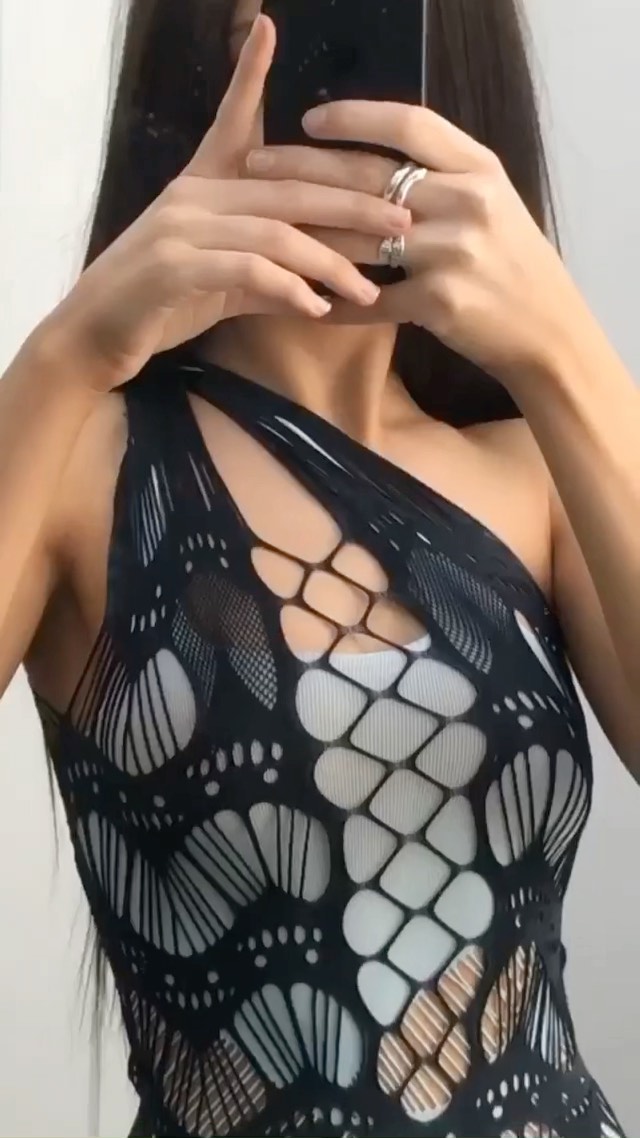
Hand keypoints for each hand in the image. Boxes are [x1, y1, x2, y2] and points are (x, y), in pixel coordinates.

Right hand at [45, 21, 410, 391]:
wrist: (96, 336)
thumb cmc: (159, 304)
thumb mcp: (220, 280)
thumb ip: (265, 268)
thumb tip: (316, 280)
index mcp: (202, 184)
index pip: (234, 121)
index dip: (249, 76)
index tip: (268, 28)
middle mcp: (193, 195)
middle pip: (288, 189)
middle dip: (353, 203)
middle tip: (404, 220)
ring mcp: (181, 228)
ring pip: (274, 232)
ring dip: (330, 262)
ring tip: (369, 289)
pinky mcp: (174, 267)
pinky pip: (246, 269)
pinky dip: (288, 289)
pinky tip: (317, 308)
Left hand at [247, 99, 582, 388]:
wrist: (545, 329)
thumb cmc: (511, 262)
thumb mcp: (491, 202)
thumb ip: (441, 176)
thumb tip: (375, 157)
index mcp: (478, 169)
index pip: (408, 124)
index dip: (353, 118)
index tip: (308, 118)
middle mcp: (466, 203)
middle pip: (368, 177)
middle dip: (303, 171)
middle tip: (256, 167)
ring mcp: (452, 253)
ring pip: (360, 239)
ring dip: (309, 237)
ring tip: (268, 233)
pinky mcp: (439, 303)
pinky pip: (371, 300)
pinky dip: (337, 303)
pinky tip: (307, 301)